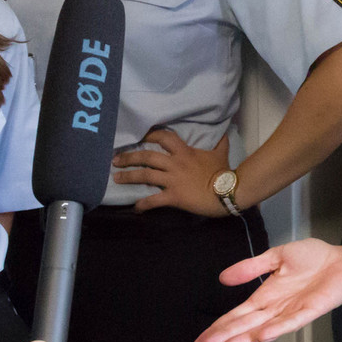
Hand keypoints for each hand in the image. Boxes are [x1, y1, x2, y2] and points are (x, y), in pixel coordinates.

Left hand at [113, 128, 231, 214]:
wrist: (226, 192)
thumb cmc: (222, 172)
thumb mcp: (220, 154)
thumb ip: (220, 143)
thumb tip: (224, 134)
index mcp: (184, 152)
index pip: (163, 138)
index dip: (150, 135)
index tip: (139, 136)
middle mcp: (174, 164)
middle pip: (147, 156)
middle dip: (129, 157)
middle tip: (116, 159)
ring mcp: (172, 180)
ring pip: (145, 176)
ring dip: (129, 176)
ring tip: (116, 178)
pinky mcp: (173, 197)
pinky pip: (154, 200)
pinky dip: (143, 204)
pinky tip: (135, 208)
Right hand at [192, 238, 341, 341]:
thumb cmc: (312, 259)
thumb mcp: (277, 257)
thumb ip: (252, 267)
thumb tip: (222, 278)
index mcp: (265, 297)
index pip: (236, 316)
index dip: (218, 328)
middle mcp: (274, 309)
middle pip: (245, 326)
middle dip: (224, 337)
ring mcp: (291, 312)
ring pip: (264, 329)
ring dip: (247, 338)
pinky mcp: (310, 311)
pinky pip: (291, 322)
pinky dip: (277, 329)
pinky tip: (263, 335)